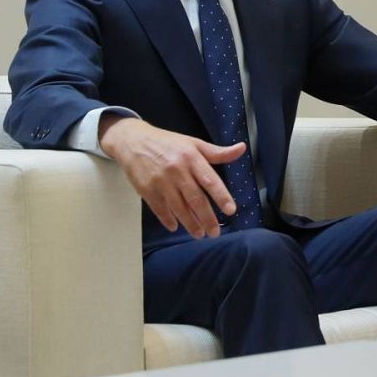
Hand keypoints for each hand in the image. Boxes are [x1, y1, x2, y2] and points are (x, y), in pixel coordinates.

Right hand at [98, 116, 244, 237]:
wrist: (133, 141)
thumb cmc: (168, 143)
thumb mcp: (194, 143)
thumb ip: (217, 152)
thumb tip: (242, 149)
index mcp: (192, 158)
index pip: (210, 180)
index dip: (221, 196)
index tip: (231, 210)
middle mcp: (177, 171)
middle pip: (195, 199)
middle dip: (207, 218)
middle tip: (215, 232)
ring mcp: (160, 182)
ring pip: (178, 207)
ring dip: (190, 223)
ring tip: (200, 234)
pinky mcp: (146, 190)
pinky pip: (159, 209)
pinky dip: (168, 219)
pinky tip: (176, 227)